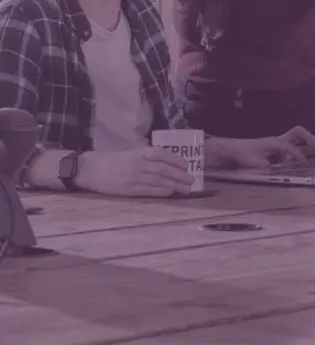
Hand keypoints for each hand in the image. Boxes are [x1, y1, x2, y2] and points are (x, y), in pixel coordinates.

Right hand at [77, 147, 193, 196]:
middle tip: (192, 179)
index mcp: (139, 152)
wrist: (92, 170)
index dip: (176, 160)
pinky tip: (171, 192)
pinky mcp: (129, 189)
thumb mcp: (132, 152)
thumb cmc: (114, 160)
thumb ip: (148, 156)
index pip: (162, 154)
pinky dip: (162, 191)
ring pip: (159, 181)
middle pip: (163, 169)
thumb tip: (169, 163)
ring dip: (175, 185)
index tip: (186, 165)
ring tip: (186, 188)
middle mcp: (138, 164)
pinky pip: (149, 190)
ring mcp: (134, 177)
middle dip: (180, 175)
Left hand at [210, 126, 314, 168]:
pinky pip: (292, 144)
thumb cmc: (242, 154)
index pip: (290, 147)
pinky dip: (301, 148)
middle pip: (298, 132)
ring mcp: (278, 143)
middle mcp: (278, 140)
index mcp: (274, 142)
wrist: (232, 149)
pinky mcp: (276, 148)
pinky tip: (304, 156)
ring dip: (307, 142)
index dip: (298, 156)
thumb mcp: (251, 161)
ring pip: (297, 137)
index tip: (304, 163)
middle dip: (309, 138)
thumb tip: (272, 166)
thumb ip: (263, 164)